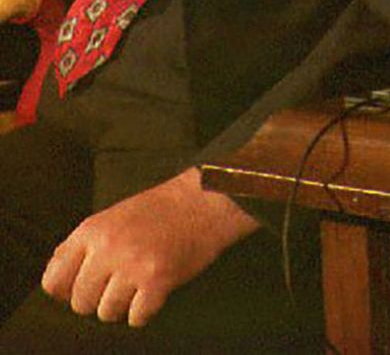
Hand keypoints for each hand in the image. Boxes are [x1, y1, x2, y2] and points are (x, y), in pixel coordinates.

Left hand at [41, 167, 259, 326]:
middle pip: (81, 303)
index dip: (66, 292)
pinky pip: (137, 317)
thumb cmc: (161, 209)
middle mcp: (107, 248)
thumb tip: (56, 278)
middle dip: (98, 300)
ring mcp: (133, 264)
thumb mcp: (112, 216)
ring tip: (138, 288)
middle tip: (119, 286)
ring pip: (107, 313)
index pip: (53, 282)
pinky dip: (144, 312)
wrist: (207, 200)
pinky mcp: (158, 280)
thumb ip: (83, 244)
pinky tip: (154, 295)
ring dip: (122, 307)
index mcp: (91, 231)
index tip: (84, 288)